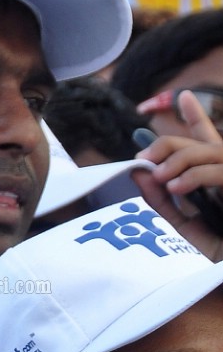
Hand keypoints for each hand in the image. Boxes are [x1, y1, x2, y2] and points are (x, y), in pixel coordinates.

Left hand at [130, 89, 222, 260]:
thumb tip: (138, 171)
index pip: (207, 141)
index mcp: (217, 179)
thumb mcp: (180, 224)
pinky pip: (220, 171)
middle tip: (144, 160)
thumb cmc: (213, 254)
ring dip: (179, 160)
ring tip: (158, 177)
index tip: (184, 96)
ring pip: (210, 151)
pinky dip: (195, 176)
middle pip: (201, 143)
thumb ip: (161, 198)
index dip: (197, 118)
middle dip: (168, 146)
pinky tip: (175, 187)